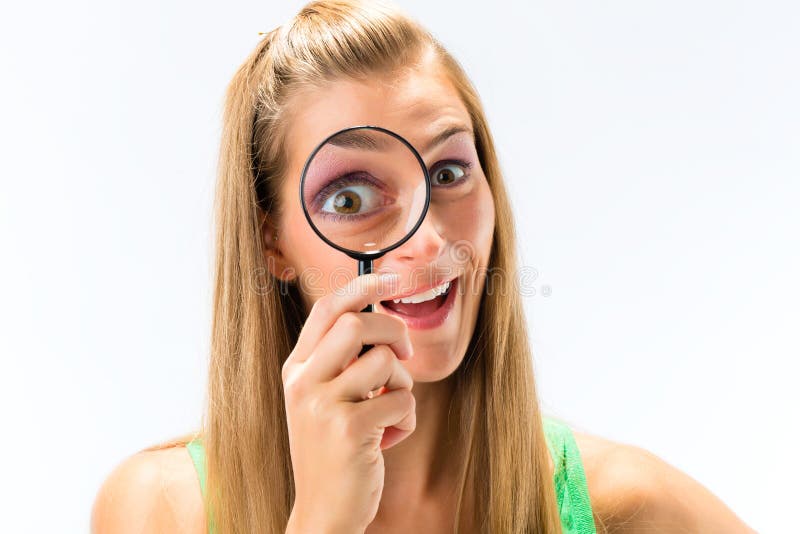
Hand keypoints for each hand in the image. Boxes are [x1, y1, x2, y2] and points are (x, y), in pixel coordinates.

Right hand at [282, 273, 415, 533]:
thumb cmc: (333, 450)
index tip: (390, 279)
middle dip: (394, 331)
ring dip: (404, 385)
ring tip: (391, 410)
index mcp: (297, 369)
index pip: (326, 310)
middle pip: (359, 323)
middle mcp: (303, 382)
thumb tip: (380, 315)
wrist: (323, 511)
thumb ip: (341, 362)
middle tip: (404, 356)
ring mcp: (321, 405)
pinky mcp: (347, 430)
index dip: (361, 288)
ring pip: (385, 360)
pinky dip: (407, 420)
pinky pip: (401, 400)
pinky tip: (389, 439)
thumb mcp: (323, 400)